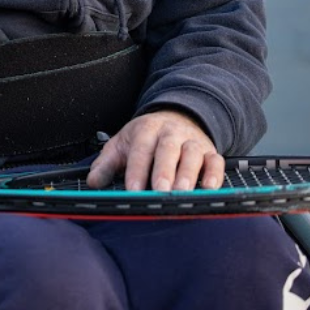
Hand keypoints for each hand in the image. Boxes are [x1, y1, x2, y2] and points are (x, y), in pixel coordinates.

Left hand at [86, 110, 224, 191]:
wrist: (176, 116)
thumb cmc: (145, 137)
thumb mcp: (122, 145)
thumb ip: (106, 164)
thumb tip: (93, 182)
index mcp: (146, 130)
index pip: (140, 150)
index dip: (136, 170)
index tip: (133, 190)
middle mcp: (170, 134)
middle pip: (167, 150)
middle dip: (164, 171)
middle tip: (160, 192)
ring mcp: (192, 142)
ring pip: (192, 155)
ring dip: (188, 174)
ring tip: (182, 193)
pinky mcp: (210, 151)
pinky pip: (215, 161)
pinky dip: (214, 173)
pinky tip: (210, 187)